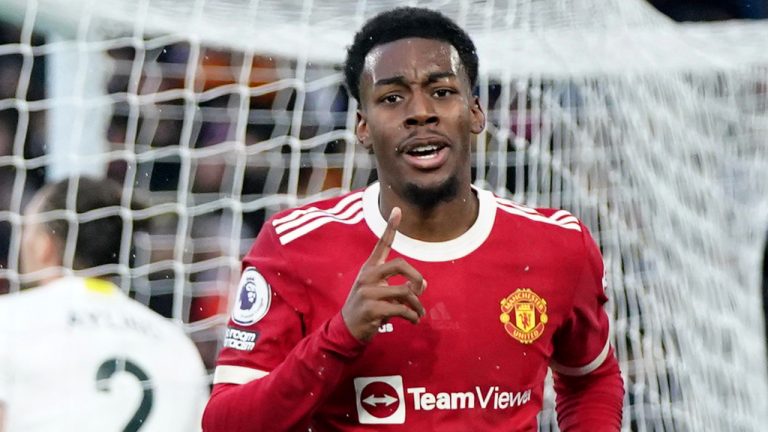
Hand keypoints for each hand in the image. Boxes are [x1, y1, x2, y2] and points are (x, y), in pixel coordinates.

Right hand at [341, 207, 426, 341]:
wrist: (348, 329)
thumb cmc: (370, 308)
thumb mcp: (382, 292)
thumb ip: (401, 285)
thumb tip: (423, 284)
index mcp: (370, 268)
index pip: (382, 244)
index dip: (391, 227)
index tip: (398, 210)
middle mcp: (368, 276)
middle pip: (400, 265)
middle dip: (417, 277)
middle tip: (422, 289)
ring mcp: (368, 292)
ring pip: (405, 292)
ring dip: (417, 305)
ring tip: (419, 314)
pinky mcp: (372, 308)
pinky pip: (401, 309)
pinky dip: (412, 316)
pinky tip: (413, 320)